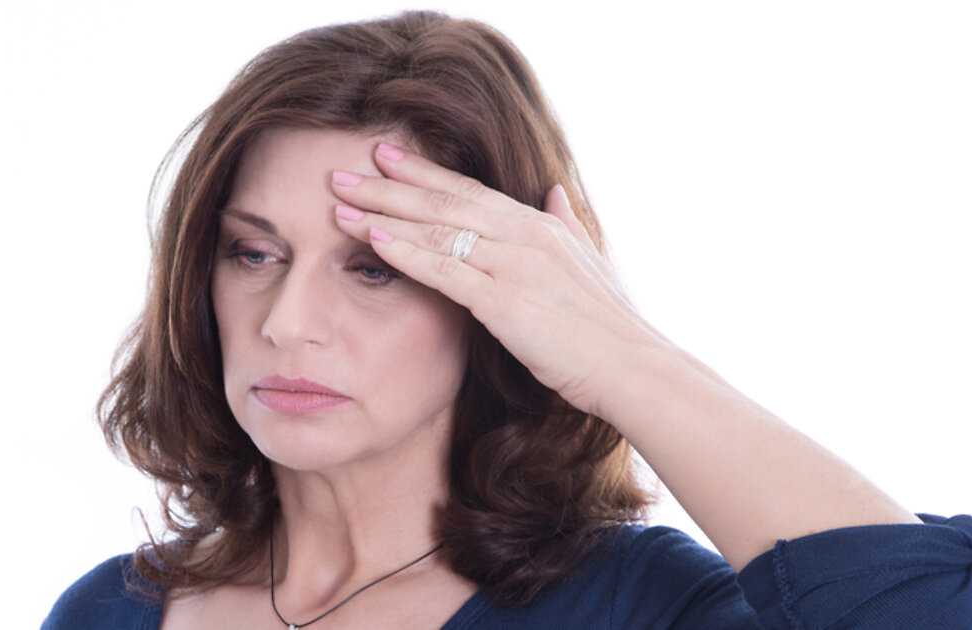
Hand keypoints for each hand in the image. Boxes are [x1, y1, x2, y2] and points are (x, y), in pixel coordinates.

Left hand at [330, 142, 667, 419]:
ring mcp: (514, 264)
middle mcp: (523, 234)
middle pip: (443, 200)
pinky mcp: (505, 300)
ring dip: (383, 215)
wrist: (631, 366)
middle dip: (388, 185)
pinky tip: (373, 242)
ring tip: (339, 204)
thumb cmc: (608, 325)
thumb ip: (567, 224)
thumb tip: (554, 192)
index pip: (469, 189)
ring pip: (437, 229)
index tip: (386, 156)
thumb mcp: (590, 262)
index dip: (423, 171)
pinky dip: (406, 253)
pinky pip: (445, 270)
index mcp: (538, 225)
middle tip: (342, 171)